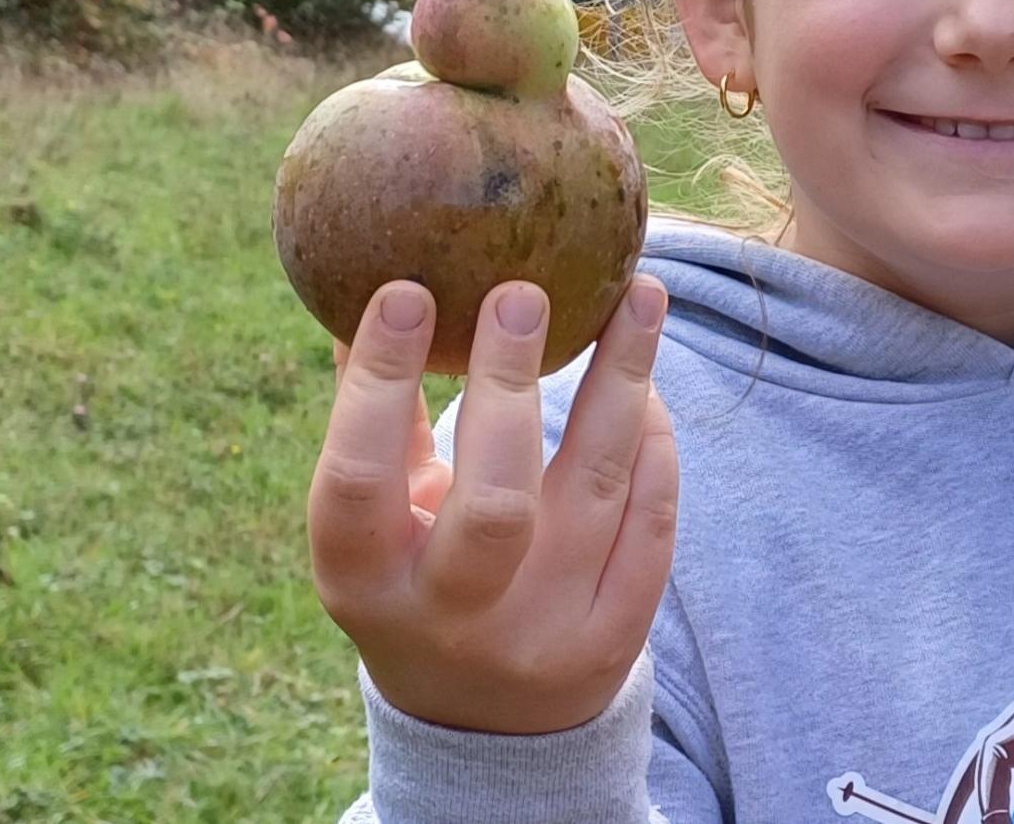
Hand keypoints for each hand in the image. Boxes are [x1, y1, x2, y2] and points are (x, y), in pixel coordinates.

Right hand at [307, 275, 676, 734]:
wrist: (479, 728)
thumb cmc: (409, 579)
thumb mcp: (369, 523)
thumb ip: (372, 419)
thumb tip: (360, 284)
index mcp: (364, 580)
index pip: (359, 477)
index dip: (379, 383)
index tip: (408, 290)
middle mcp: (451, 617)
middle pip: (492, 504)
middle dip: (509, 389)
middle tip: (522, 294)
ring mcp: (541, 635)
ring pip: (596, 493)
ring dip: (620, 383)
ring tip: (637, 295)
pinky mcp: (612, 643)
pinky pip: (650, 529)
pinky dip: (653, 449)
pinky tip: (648, 387)